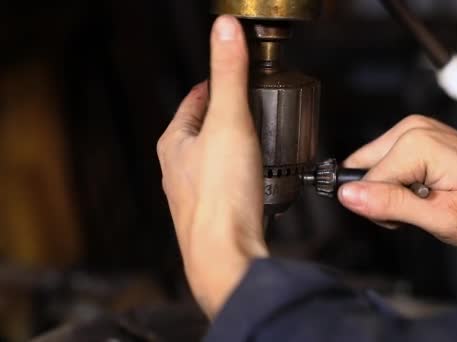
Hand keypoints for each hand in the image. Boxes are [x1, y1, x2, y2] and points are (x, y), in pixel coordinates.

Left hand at [157, 16, 267, 317]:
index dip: (213, 84)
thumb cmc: (221, 198)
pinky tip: (257, 178)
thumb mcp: (229, 122)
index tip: (229, 76)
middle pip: (202, 129)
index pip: (194, 100)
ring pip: (214, 159)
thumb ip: (229, 74)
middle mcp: (179, 169)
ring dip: (234, 146)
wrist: (226, 256)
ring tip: (257, 138)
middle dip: (225, 114)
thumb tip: (225, 31)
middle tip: (249, 105)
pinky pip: (227, 185)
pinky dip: (241, 174)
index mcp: (176, 142)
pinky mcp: (214, 214)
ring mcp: (195, 194)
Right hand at [338, 115, 456, 250]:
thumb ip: (391, 206)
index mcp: (417, 143)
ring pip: (374, 168)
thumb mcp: (443, 219)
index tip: (409, 219)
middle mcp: (413, 129)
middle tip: (420, 210)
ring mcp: (417, 130)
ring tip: (427, 202)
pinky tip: (427, 191)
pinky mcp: (419, 137)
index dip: (382, 210)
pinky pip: (388, 163)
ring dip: (391, 193)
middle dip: (383, 198)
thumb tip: (350, 196)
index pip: (365, 182)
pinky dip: (401, 184)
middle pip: (365, 170)